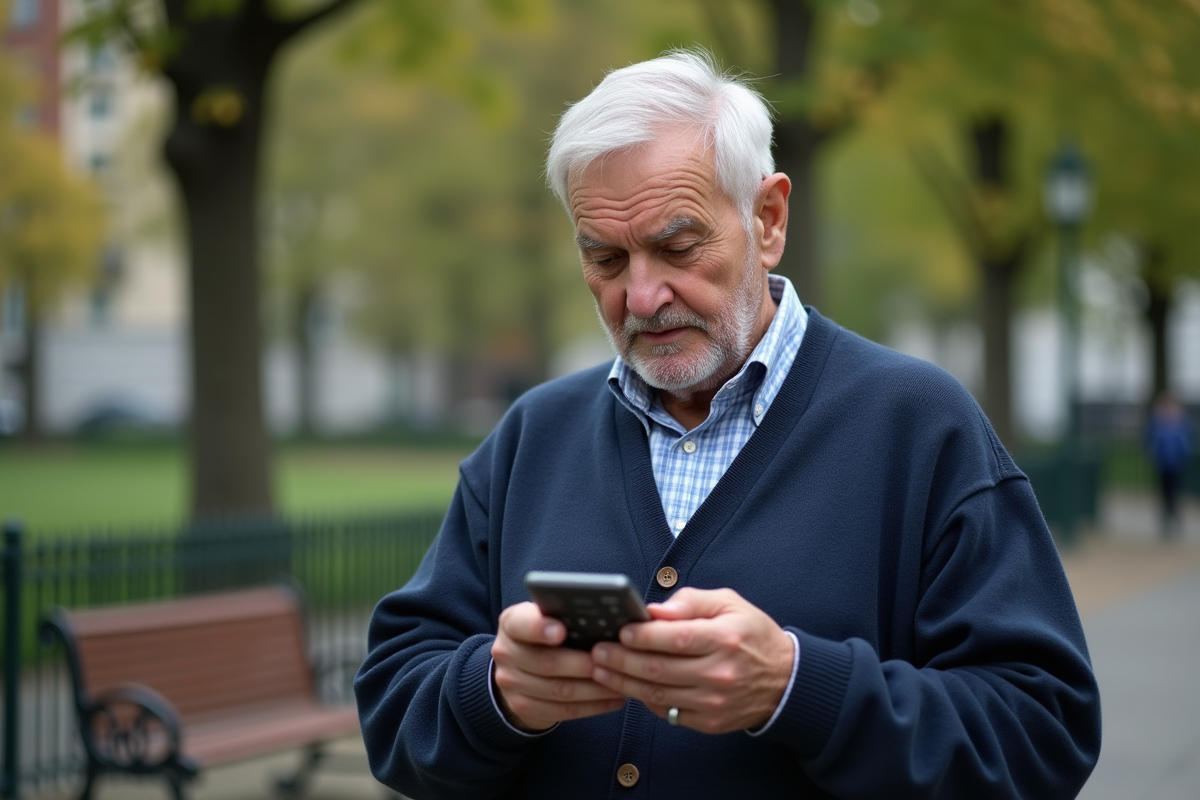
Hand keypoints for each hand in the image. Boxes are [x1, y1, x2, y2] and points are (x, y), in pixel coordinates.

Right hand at [491, 601, 626, 731]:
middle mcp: (505, 653)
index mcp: (511, 622)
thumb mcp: (545, 616)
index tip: (562, 630)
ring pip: (559, 690)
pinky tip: (613, 699)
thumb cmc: (544, 634)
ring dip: (594, 689)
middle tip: (612, 661)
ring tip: (622, 682)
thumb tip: (603, 616)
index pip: (521, 624)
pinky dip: (592, 706)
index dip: (540, 628)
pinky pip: (562, 711)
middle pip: (546, 662)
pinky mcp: (523, 708)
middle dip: (582, 664)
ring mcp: (511, 683)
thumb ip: (563, 614)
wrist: (518, 668)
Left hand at [589, 587, 793, 733]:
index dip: (643, 636)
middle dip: (621, 660)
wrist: (785, 681)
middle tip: (597, 651)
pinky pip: (668, 713)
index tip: (620, 630)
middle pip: (660, 669)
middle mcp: (720, 673)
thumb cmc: (751, 635)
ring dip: (623, 683)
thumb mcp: (729, 604)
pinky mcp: (710, 722)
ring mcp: (714, 702)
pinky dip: (645, 700)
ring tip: (600, 671)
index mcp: (725, 639)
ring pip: (658, 695)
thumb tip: (654, 610)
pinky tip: (627, 687)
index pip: (676, 638)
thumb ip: (690, 602)